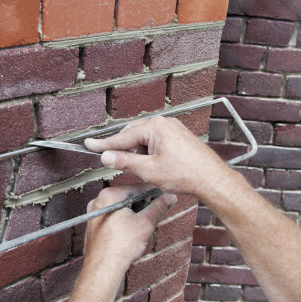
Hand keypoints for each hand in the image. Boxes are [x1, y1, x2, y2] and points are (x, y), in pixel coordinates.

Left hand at [83, 185, 176, 274]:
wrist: (103, 269)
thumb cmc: (120, 247)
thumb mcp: (146, 223)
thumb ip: (159, 207)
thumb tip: (170, 197)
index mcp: (109, 195)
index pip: (137, 187)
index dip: (153, 192)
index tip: (164, 196)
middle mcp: (98, 201)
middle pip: (128, 197)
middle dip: (143, 205)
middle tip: (155, 213)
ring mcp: (94, 214)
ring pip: (121, 208)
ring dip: (134, 214)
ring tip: (143, 226)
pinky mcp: (94, 226)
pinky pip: (113, 218)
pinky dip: (124, 221)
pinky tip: (131, 234)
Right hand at [84, 116, 225, 196]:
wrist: (211, 178)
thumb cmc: (186, 174)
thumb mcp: (149, 170)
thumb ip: (125, 162)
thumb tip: (107, 156)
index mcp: (155, 127)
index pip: (122, 136)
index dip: (104, 144)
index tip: (88, 145)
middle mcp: (164, 123)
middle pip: (133, 134)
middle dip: (123, 149)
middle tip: (111, 161)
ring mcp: (173, 128)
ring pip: (145, 139)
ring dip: (138, 153)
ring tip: (143, 170)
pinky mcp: (179, 136)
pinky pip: (156, 141)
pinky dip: (149, 152)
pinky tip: (152, 166)